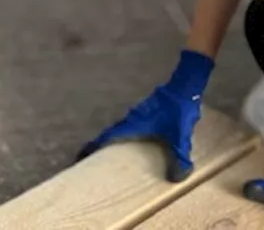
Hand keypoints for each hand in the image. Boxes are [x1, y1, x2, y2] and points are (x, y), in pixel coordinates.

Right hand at [78, 50, 213, 181]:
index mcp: (132, 125)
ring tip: (111, 155)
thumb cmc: (178, 110)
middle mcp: (130, 119)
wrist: (184, 85)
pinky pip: (130, 127)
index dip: (92, 147)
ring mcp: (137, 114)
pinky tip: (135, 144)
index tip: (79, 157)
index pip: (107, 137)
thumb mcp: (180, 136)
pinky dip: (126, 136)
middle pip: (110, 134)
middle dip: (99, 147)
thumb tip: (176, 179)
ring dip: (113, 141)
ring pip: (120, 129)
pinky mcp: (145, 112)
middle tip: (91, 160)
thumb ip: (179, 157)